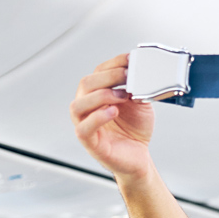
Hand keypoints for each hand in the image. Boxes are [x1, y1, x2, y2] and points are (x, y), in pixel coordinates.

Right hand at [71, 53, 156, 181]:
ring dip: (100, 96)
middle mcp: (88, 108)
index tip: (129, 59)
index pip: (98, 72)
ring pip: (78, 105)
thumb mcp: (140, 104)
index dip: (113, 63)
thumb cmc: (134, 131)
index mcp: (97, 95)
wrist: (139, 158)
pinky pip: (83, 129)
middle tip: (127, 76)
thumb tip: (139, 75)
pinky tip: (113, 112)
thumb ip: (138, 89)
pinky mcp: (90, 143)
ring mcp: (86, 125)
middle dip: (108, 77)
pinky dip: (97, 118)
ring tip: (121, 96)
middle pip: (85, 84)